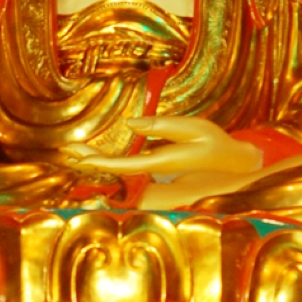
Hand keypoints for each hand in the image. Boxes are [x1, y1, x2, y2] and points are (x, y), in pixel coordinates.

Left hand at [67, 115, 262, 177]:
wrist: (235, 165)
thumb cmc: (216, 143)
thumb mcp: (194, 127)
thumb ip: (163, 125)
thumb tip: (131, 123)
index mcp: (164, 164)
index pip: (124, 166)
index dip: (100, 162)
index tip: (80, 155)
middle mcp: (156, 176)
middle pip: (116, 174)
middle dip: (90, 164)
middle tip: (66, 151)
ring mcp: (156, 178)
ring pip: (119, 176)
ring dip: (97, 165)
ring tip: (74, 153)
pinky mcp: (157, 175)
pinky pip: (127, 174)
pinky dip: (110, 165)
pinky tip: (97, 159)